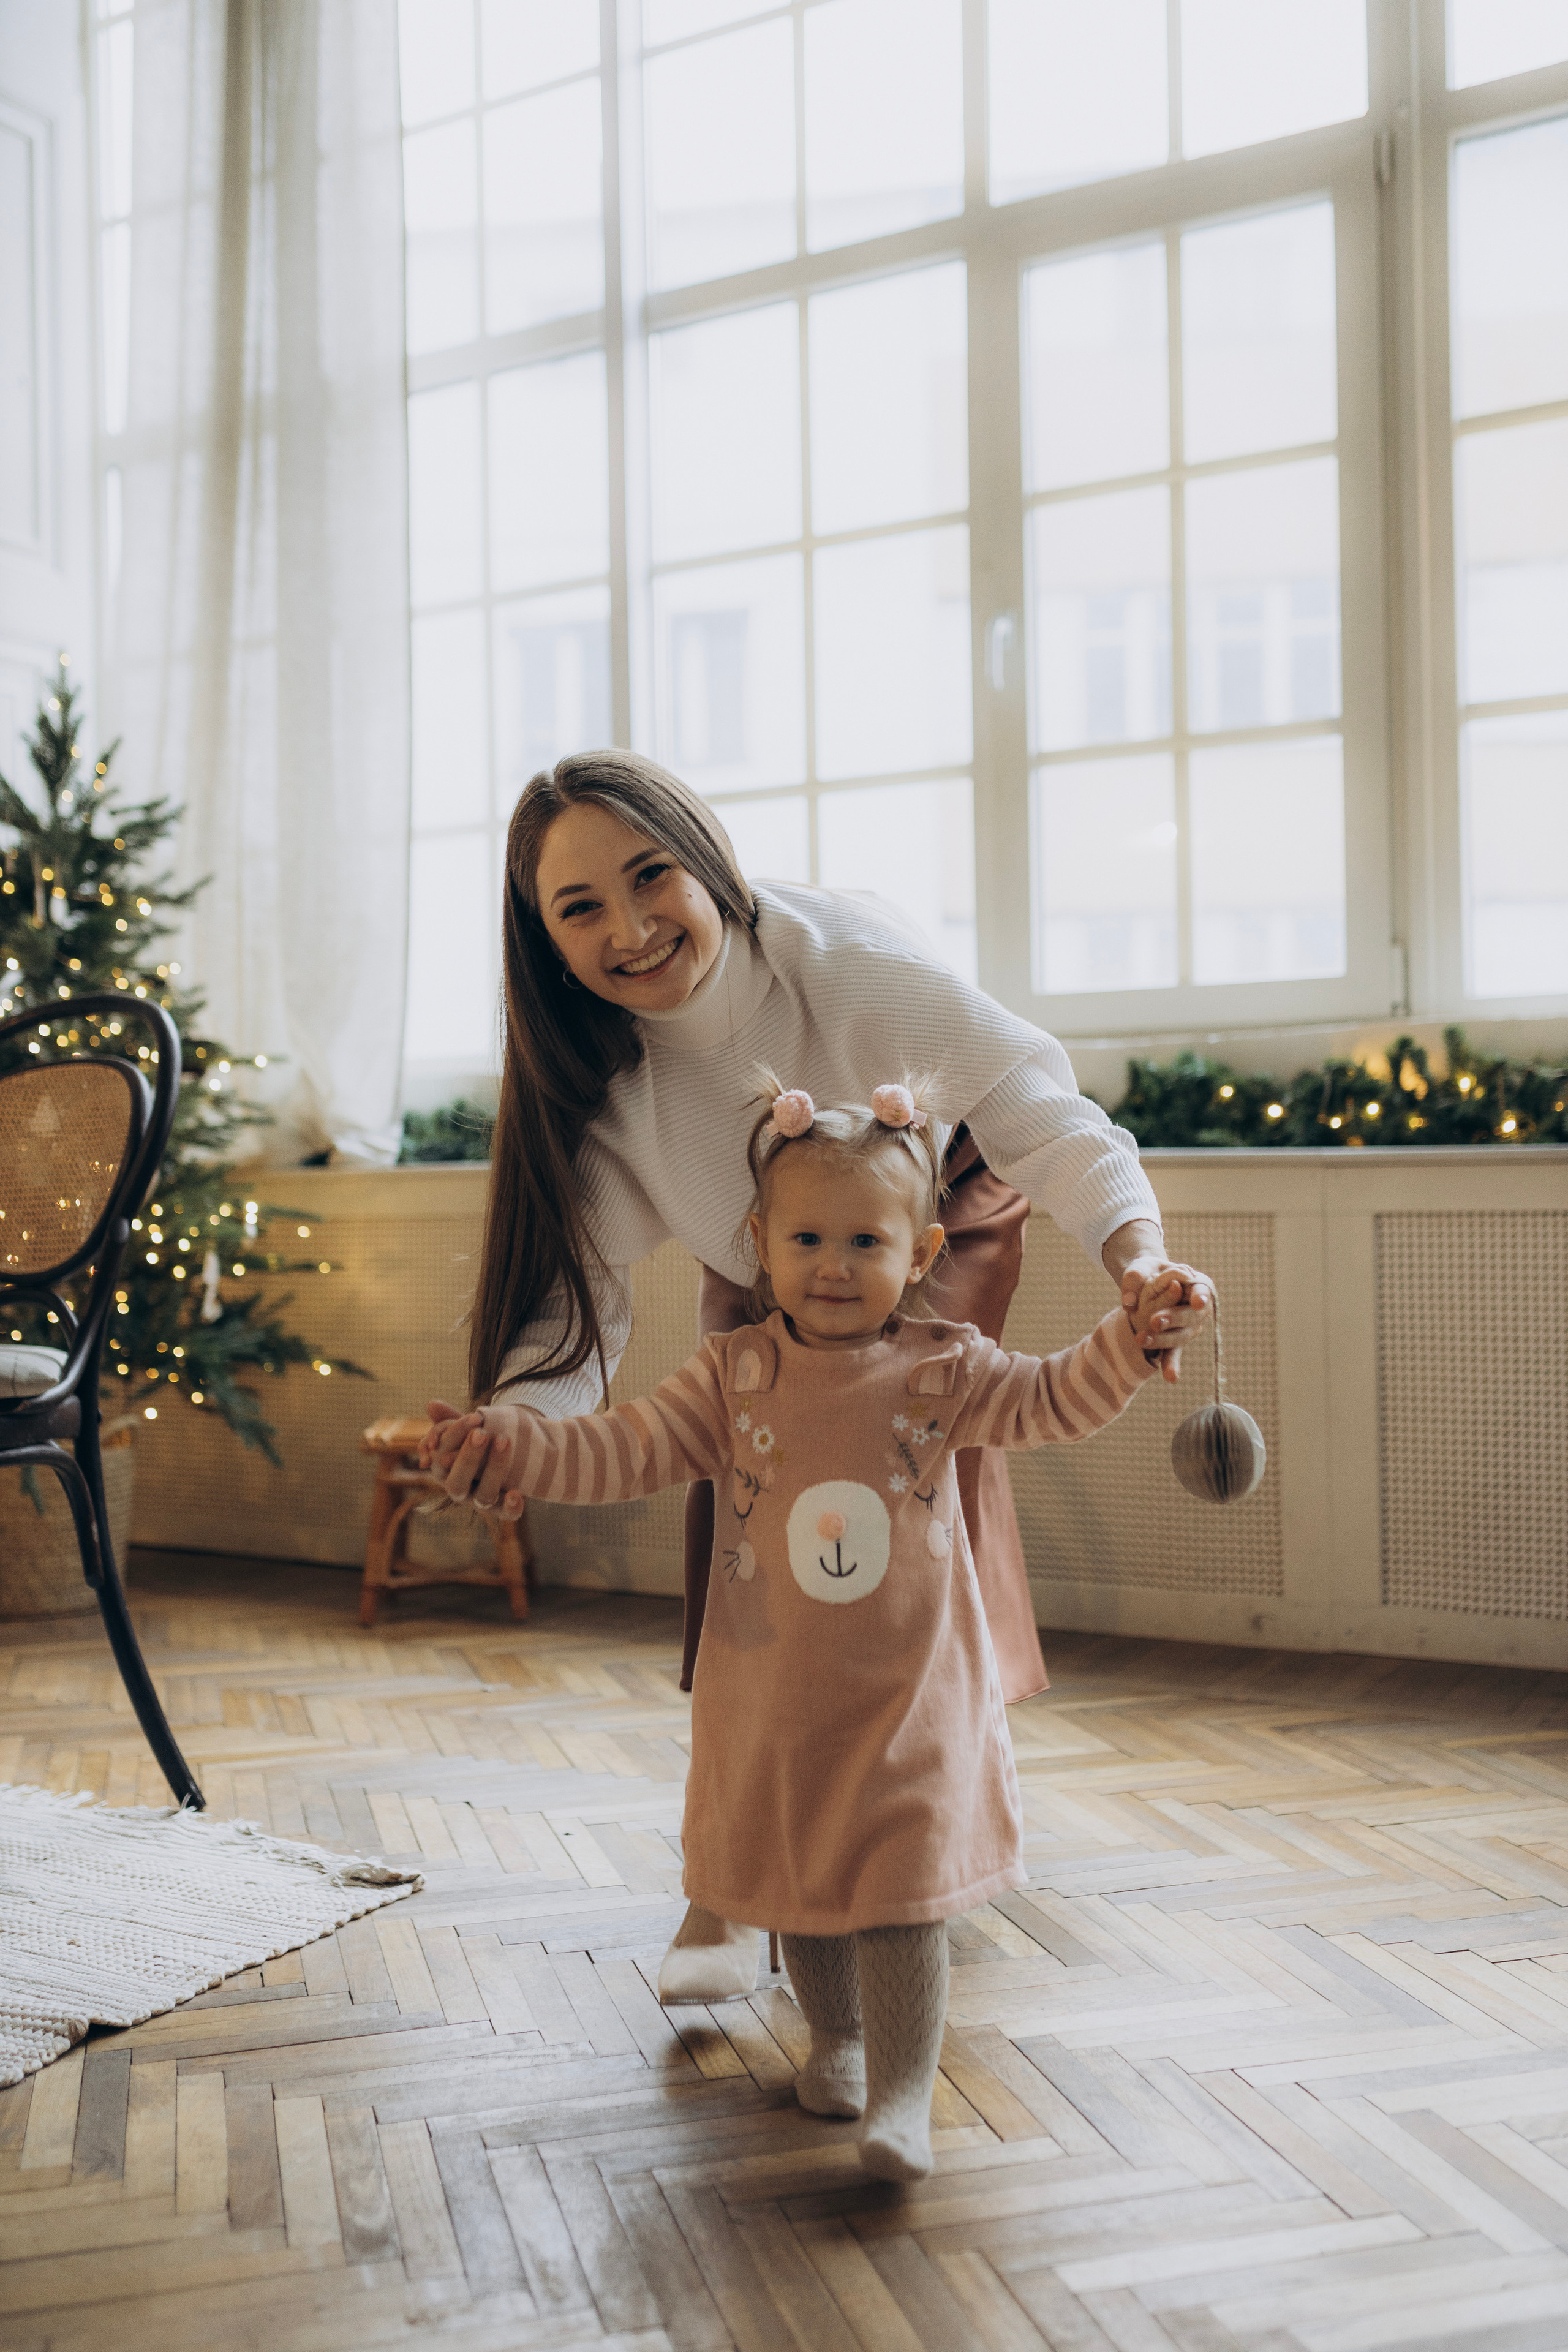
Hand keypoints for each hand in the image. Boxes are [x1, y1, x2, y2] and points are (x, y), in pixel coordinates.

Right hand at [420, 1398, 524, 1514]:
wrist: (503, 1455)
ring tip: (504, 1441)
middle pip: (456, 1482)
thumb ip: (450, 1419)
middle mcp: (458, 1489)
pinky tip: (517, 1494)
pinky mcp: (502, 1508)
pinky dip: (511, 1507)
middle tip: (481, 1433)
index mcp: (443, 1470)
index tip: (474, 1417)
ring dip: (494, 1469)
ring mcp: (479, 1501)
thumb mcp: (465, 1430)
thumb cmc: (476, 1443)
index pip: (441, 1455)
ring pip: (483, 1495)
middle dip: (468, 1457)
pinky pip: (506, 1513)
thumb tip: (432, 1403)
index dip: (454, 1436)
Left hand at [1117, 1257, 1212, 1383]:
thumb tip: (1128, 1303)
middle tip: (1155, 1321)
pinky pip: (1174, 1353)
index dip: (1200, 1296)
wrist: (1145, 1284)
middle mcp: (1198, 1308)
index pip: (1202, 1289)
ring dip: (1163, 1340)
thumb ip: (1134, 1278)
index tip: (1197, 1302)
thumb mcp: (1141, 1266)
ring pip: (1180, 1335)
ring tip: (1142, 1340)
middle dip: (1174, 1318)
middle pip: (1191, 1315)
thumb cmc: (1148, 1270)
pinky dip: (1171, 1364)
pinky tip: (1170, 1377)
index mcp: (1196, 1284)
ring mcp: (1189, 1328)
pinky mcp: (1175, 1341)